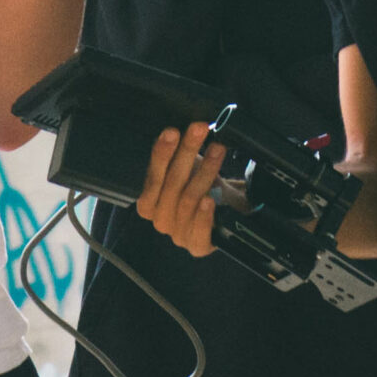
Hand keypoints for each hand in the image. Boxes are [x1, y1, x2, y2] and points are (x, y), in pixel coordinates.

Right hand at [136, 122, 225, 257]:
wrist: (227, 210)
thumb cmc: (201, 186)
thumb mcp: (185, 167)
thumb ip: (175, 154)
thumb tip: (173, 130)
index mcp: (149, 202)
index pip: (152, 177)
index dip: (161, 154)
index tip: (172, 132)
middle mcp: (160, 220)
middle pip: (171, 184)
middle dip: (186, 153)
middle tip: (198, 130)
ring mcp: (178, 235)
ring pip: (188, 199)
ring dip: (205, 171)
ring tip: (218, 150)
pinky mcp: (197, 246)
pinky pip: (198, 230)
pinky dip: (204, 213)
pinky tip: (210, 200)